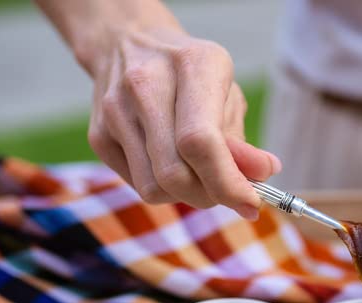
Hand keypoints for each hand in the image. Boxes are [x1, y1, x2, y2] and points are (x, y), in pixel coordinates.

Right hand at [85, 26, 280, 217]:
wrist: (126, 41)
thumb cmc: (187, 73)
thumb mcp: (225, 93)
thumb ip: (242, 141)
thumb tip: (263, 175)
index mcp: (192, 65)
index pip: (201, 142)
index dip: (228, 183)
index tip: (251, 203)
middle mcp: (146, 85)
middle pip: (175, 174)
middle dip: (209, 196)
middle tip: (227, 193)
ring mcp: (116, 111)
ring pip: (154, 188)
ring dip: (185, 196)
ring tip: (198, 174)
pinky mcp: (98, 135)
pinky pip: (137, 185)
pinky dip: (163, 187)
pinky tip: (170, 163)